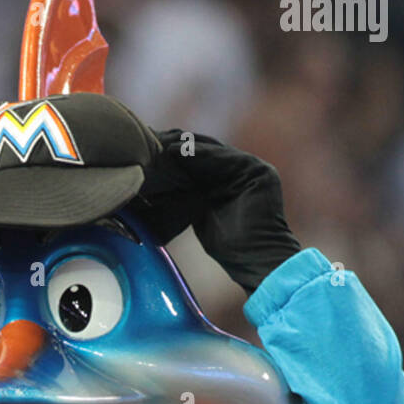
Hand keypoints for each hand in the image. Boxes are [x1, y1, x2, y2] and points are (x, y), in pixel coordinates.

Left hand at [135, 131, 300, 294]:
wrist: (256, 262)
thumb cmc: (231, 249)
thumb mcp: (200, 214)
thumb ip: (188, 196)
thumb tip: (155, 186)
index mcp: (231, 180)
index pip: (200, 161)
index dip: (174, 156)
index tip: (146, 152)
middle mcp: (243, 171)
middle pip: (206, 152)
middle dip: (178, 147)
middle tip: (149, 141)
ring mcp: (252, 169)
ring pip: (213, 152)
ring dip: (185, 147)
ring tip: (160, 143)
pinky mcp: (257, 171)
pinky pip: (225, 158)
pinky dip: (201, 154)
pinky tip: (178, 151)